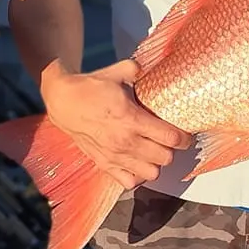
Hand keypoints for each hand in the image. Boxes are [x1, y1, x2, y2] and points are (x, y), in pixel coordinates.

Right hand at [39, 57, 191, 188]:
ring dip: (156, 164)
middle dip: (171, 150)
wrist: (63, 102)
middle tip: (168, 141)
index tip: (185, 136)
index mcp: (131, 119)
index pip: (170, 138)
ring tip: (153, 152)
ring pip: (151, 173)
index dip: (183, 138)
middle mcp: (125, 141)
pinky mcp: (104, 164)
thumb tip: (148, 66)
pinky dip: (137, 176)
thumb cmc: (90, 88)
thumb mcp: (115, 73)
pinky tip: (137, 163)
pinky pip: (129, 182)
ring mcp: (114, 156)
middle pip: (165, 158)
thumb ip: (136, 69)